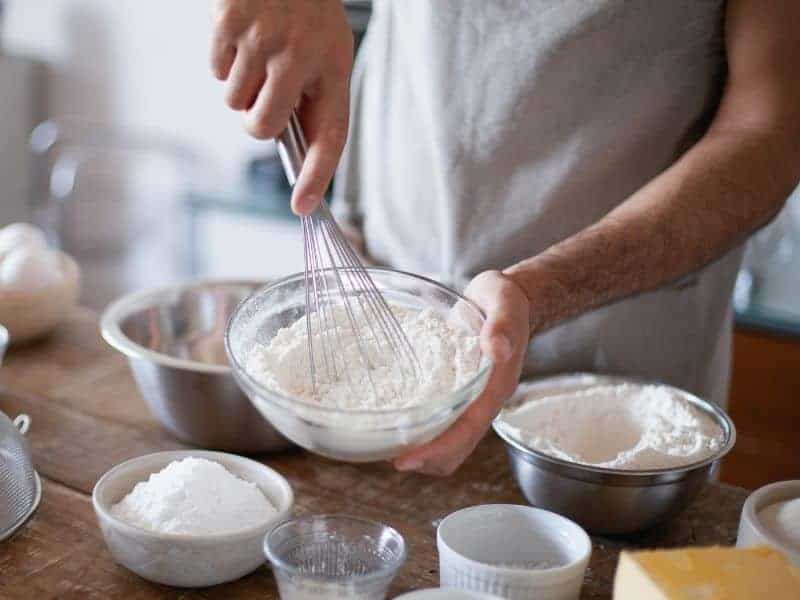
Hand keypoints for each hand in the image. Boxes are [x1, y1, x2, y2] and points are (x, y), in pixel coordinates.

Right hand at [210, 0, 353, 214]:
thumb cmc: (306, 10)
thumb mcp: (326, 48)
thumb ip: (311, 95)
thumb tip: (285, 142)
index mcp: (334, 66)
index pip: (330, 134)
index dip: (318, 175)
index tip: (303, 206)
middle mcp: (300, 55)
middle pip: (261, 128)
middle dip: (256, 120)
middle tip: (265, 92)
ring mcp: (262, 39)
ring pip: (233, 102)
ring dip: (240, 85)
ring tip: (258, 49)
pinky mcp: (229, 24)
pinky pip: (216, 72)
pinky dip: (224, 61)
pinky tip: (242, 34)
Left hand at [394, 271, 529, 475]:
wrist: (510, 300)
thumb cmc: (506, 302)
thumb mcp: (505, 304)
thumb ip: (502, 326)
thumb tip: (497, 349)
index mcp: (496, 386)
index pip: (468, 429)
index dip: (438, 448)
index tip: (406, 459)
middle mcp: (484, 400)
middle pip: (456, 447)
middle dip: (424, 458)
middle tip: (385, 455)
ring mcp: (472, 400)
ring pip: (448, 441)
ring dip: (421, 450)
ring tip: (385, 444)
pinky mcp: (460, 393)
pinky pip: (441, 422)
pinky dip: (421, 430)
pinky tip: (395, 421)